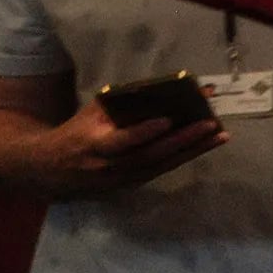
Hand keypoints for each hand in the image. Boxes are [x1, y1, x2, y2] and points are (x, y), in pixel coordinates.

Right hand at [20, 104, 225, 198]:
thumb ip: (119, 104)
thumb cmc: (76, 133)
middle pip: (152, 154)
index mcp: (95, 145)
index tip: (167, 120)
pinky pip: (163, 169)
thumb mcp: (90, 114)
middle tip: (211, 124)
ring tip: (220, 135)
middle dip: (184, 140)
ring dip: (194, 150)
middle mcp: (112, 167)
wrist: (52, 171)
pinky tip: (206, 145)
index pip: (122, 142)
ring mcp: (125, 179)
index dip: (144, 132)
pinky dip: (185, 156)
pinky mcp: (134, 184)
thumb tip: (157, 88)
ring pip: (164, 164)